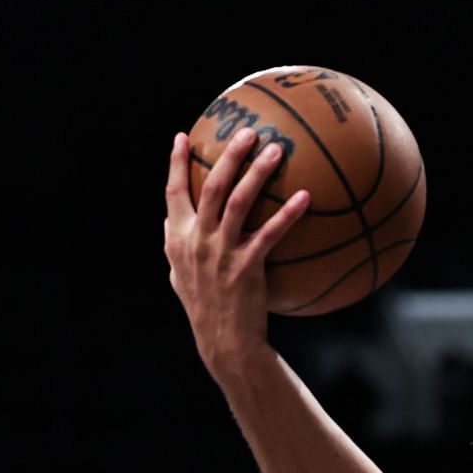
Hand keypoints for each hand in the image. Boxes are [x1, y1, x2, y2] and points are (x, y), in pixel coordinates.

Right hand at [162, 128, 309, 360]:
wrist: (223, 341)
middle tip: (247, 131)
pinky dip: (287, 213)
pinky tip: (305, 197)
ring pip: (239, 201)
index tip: (182, 136)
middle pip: (211, 187)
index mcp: (178, 239)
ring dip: (258, 172)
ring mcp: (220, 252)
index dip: (177, 164)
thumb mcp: (179, 276)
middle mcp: (196, 240)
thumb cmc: (204, 308)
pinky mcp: (246, 266)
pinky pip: (270, 233)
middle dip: (228, 155)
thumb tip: (167, 220)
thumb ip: (174, 246)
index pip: (172, 193)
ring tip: (277, 150)